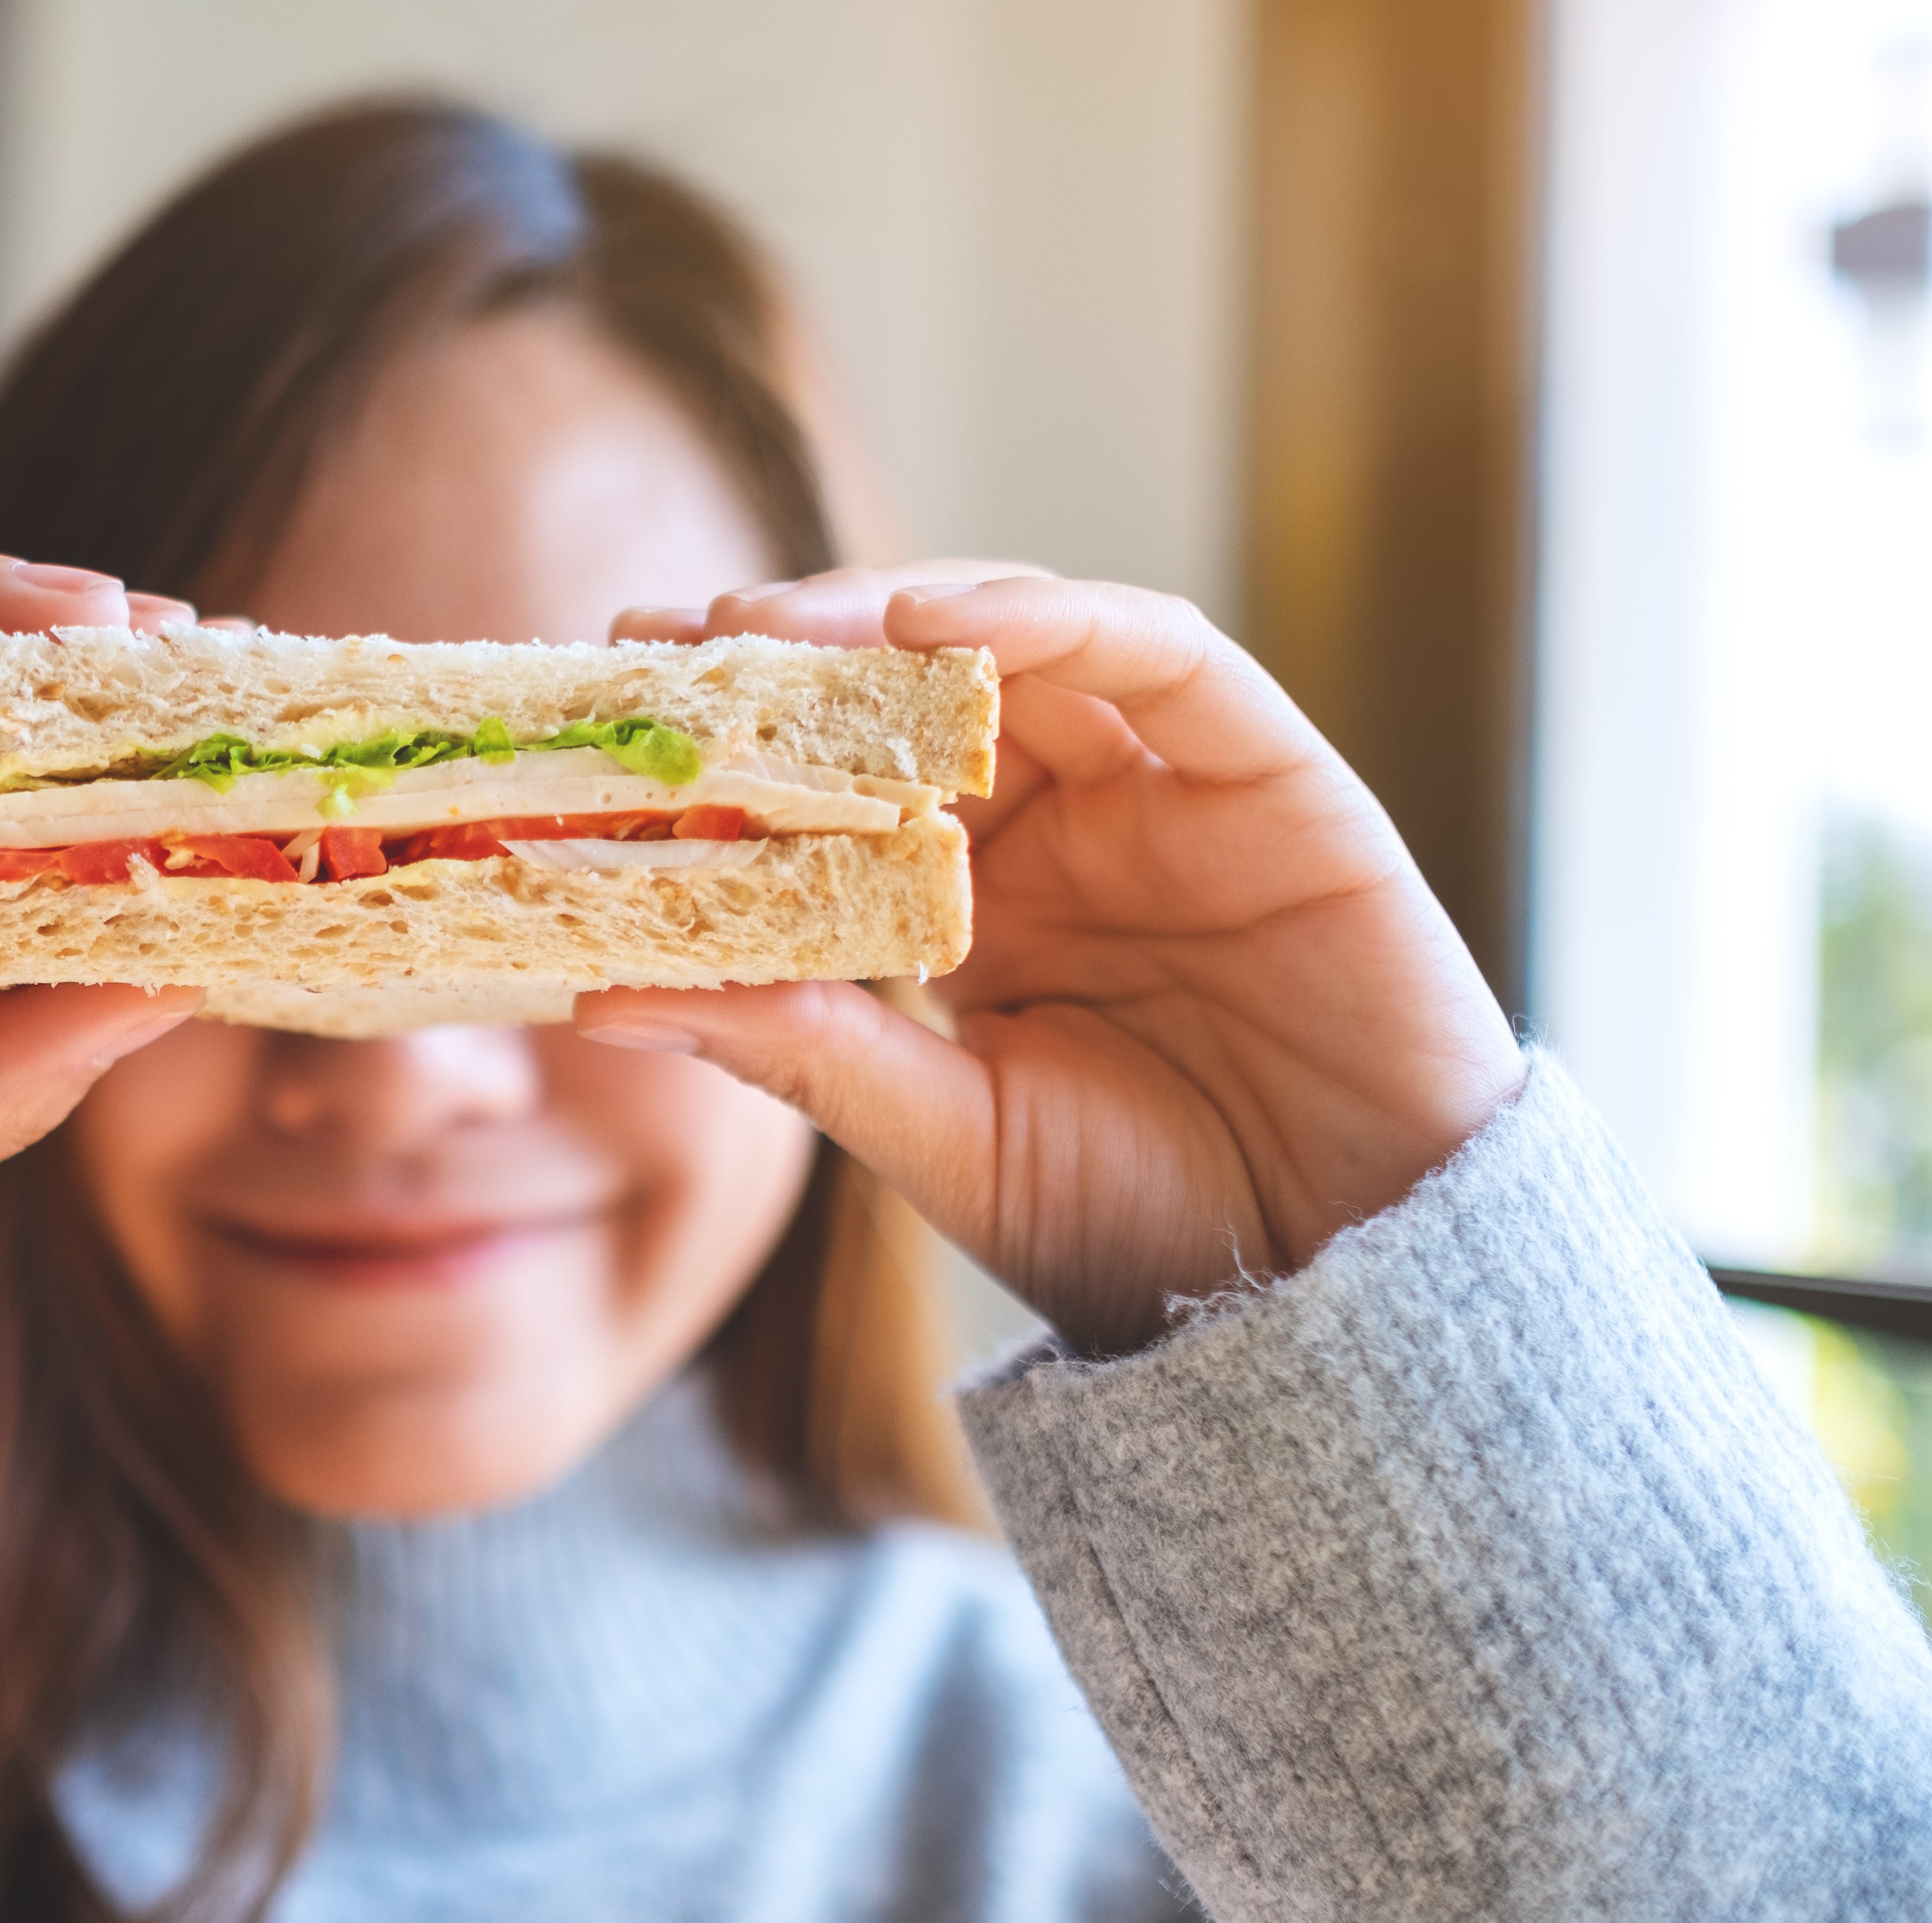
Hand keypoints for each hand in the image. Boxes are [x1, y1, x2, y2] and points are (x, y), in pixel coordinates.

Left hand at [588, 567, 1523, 1354]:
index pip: (842, 781)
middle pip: (917, 690)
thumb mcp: (942, 1135)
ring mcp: (1168, 797)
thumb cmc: (1141, 1230)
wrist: (1331, 1300)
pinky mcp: (1275, 782)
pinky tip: (943, 614)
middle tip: (674, 633)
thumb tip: (600, 996)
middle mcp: (1067, 831)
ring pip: (1025, 645)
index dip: (736, 730)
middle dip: (794, 650)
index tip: (618, 696)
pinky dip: (1058, 618)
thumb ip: (800, 1047)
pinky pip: (1168, 659)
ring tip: (776, 621)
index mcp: (976, 906)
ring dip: (896, 612)